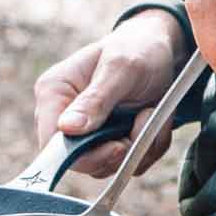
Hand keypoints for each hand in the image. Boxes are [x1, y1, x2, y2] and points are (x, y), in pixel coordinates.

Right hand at [32, 9, 187, 180]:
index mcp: (54, 93)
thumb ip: (95, 100)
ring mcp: (87, 132)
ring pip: (107, 166)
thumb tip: (66, 129)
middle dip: (119, 150)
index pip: (52, 143)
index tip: (118, 145)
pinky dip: (147, 148)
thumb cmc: (138, 48)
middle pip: (81, 162)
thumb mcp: (120, 68)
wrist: (163, 49)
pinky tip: (153, 121)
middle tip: (143, 122)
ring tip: (149, 114)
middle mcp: (64, 117)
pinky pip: (127, 164)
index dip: (83, 156)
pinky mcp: (108, 142)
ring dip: (137, 148)